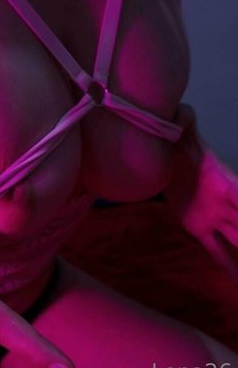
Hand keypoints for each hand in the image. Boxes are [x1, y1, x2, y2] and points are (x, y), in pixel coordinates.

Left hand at [164, 103, 237, 280]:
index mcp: (224, 182)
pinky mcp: (199, 227)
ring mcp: (215, 217)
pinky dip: (228, 265)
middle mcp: (226, 203)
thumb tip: (184, 109)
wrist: (162, 160)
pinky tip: (236, 283)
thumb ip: (184, 122)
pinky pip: (216, 249)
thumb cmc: (176, 145)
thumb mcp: (179, 134)